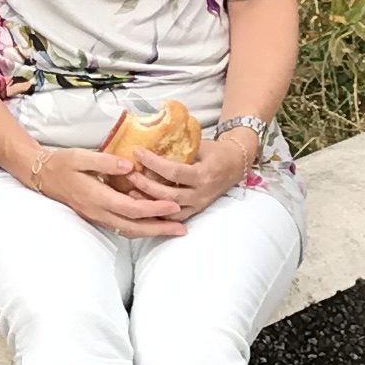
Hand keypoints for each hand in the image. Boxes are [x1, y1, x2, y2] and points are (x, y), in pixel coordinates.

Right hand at [20, 142, 191, 237]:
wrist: (41, 176)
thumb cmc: (61, 163)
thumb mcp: (80, 157)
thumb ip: (105, 162)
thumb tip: (129, 166)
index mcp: (97, 197)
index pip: (131, 208)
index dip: (154, 209)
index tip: (174, 205)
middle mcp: (98, 212)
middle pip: (134, 227)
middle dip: (159, 229)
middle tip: (182, 228)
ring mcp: (97, 217)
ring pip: (129, 230)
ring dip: (152, 231)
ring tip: (173, 229)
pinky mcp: (97, 216)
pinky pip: (122, 226)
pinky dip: (140, 227)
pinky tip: (152, 223)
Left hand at [121, 128, 259, 221]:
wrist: (235, 165)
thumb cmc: (215, 152)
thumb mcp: (199, 146)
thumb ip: (177, 150)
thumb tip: (148, 146)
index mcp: (204, 174)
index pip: (174, 171)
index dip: (153, 163)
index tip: (137, 152)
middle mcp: (201, 193)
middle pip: (169, 195)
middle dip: (146, 185)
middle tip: (129, 174)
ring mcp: (199, 205)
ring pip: (170, 210)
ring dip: (149, 202)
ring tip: (131, 192)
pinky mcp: (196, 211)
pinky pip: (175, 217)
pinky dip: (158, 213)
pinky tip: (143, 206)